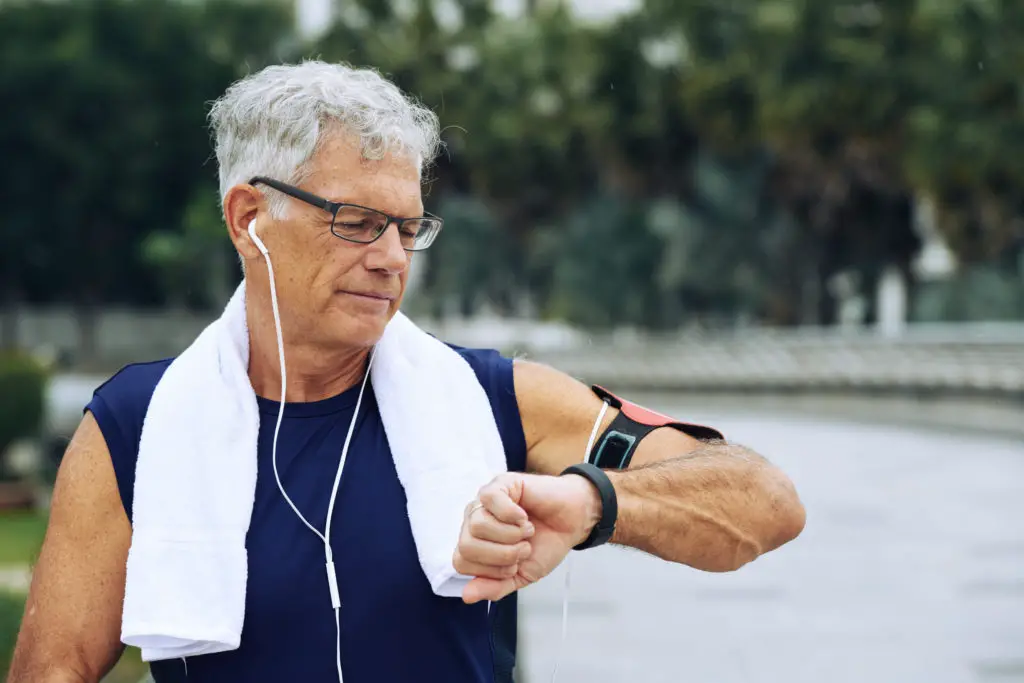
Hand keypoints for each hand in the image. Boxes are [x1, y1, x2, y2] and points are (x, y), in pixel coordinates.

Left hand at [453, 472, 602, 603]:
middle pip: (466, 545)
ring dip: (510, 535)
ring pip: (477, 525)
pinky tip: (525, 518)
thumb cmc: (546, 544)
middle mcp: (473, 521)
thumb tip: (467, 595)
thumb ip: (494, 587)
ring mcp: (485, 501)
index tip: (515, 566)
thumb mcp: (521, 575)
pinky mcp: (500, 484)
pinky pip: (490, 500)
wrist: (573, 523)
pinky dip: (512, 515)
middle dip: (502, 554)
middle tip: (524, 548)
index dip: (491, 570)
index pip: (461, 562)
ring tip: (527, 532)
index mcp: (475, 543)